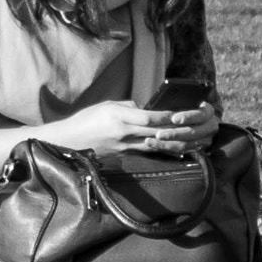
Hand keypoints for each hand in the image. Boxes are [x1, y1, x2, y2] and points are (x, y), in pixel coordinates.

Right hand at [44, 100, 217, 155]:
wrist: (67, 141)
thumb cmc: (86, 120)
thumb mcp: (106, 105)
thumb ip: (128, 106)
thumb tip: (145, 109)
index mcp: (119, 116)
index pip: (149, 117)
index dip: (167, 116)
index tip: (181, 113)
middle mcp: (123, 132)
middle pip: (155, 132)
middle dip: (175, 130)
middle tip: (194, 127)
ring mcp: (122, 147)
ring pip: (153, 145)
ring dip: (172, 143)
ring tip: (191, 141)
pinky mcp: (122, 156)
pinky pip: (144, 152)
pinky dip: (160, 151)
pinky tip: (173, 151)